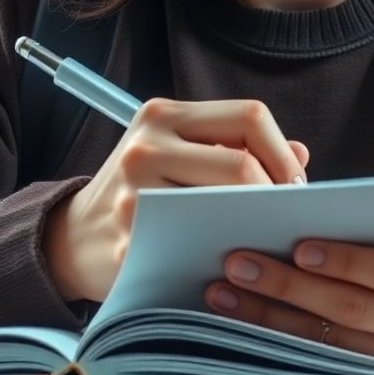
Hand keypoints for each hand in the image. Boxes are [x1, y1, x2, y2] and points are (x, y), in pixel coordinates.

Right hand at [43, 98, 309, 302]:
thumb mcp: (178, 151)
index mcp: (163, 114)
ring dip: (253, 226)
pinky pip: (196, 247)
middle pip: (241, 164)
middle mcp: (146, 145)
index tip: (294, 183)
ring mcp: (133, 193)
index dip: (283, 151)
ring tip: (260, 235)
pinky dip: (221, 253)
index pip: (248, 116)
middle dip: (275, 194)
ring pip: (224, 206)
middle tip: (284, 216)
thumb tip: (300, 155)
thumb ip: (236, 146)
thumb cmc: (140, 189)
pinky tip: (225, 260)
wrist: (73, 237)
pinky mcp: (129, 239)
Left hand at [204, 194, 373, 374]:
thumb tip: (355, 191)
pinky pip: (325, 362)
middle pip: (352, 311)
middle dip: (290, 288)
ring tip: (224, 292)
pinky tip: (245, 321)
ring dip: (272, 318)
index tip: (299, 246)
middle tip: (238, 262)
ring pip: (330, 344)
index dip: (347, 261)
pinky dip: (282, 340)